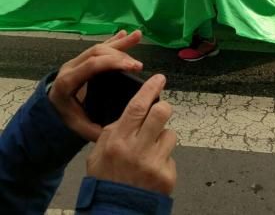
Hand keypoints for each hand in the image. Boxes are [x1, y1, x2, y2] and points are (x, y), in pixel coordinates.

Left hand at [48, 30, 142, 141]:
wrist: (48, 112)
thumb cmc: (64, 119)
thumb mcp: (78, 127)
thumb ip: (96, 130)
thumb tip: (119, 129)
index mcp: (68, 81)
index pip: (92, 65)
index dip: (113, 62)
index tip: (133, 67)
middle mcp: (70, 67)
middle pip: (96, 53)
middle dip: (119, 55)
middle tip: (138, 65)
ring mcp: (75, 61)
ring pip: (98, 47)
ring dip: (119, 43)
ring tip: (137, 36)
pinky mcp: (81, 60)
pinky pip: (98, 47)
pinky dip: (113, 41)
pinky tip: (125, 34)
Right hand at [86, 74, 176, 195]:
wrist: (115, 212)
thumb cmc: (105, 181)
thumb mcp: (98, 153)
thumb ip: (113, 131)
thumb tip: (130, 113)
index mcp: (118, 140)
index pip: (137, 106)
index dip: (150, 89)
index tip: (159, 78)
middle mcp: (137, 149)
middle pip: (161, 113)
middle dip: (163, 107)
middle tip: (160, 110)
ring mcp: (154, 163)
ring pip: (170, 134)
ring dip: (162, 138)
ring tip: (151, 150)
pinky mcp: (167, 176)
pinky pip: (171, 157)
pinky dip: (163, 159)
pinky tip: (152, 169)